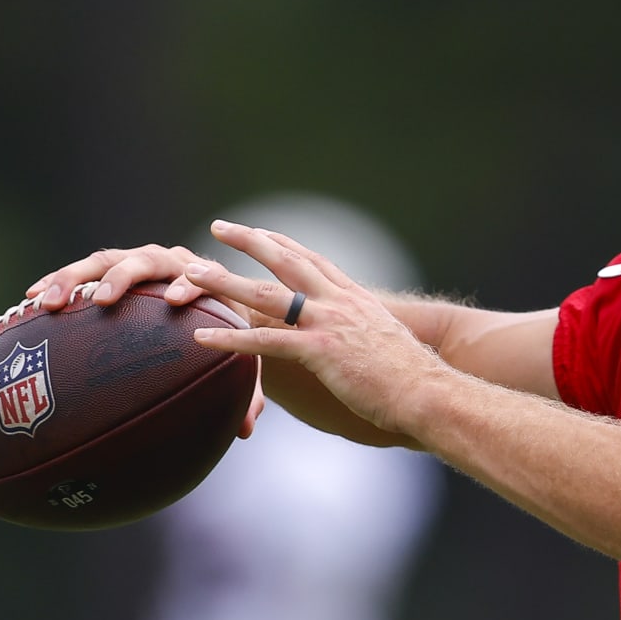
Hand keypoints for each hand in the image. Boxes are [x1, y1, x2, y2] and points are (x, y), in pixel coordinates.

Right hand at [23, 240, 269, 436]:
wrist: (217, 298)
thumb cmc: (229, 331)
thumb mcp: (241, 356)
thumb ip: (245, 388)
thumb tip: (246, 429)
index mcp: (207, 280)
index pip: (198, 276)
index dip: (188, 285)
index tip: (176, 300)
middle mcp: (171, 262)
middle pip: (144, 259)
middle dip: (123, 276)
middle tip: (105, 300)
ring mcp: (138, 261)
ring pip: (105, 261)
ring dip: (75, 278)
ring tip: (48, 302)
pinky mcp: (112, 268)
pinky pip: (81, 272)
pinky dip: (57, 282)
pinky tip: (30, 301)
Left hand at [182, 220, 439, 435]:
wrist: (428, 391)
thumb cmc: (412, 378)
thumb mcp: (387, 342)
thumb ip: (365, 333)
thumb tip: (360, 342)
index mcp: (356, 298)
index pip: (313, 260)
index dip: (283, 243)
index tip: (260, 232)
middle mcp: (340, 302)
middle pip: (286, 261)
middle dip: (248, 241)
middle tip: (218, 227)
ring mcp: (329, 324)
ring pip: (267, 295)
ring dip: (225, 282)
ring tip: (192, 274)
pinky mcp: (320, 351)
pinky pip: (266, 343)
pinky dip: (231, 339)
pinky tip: (202, 339)